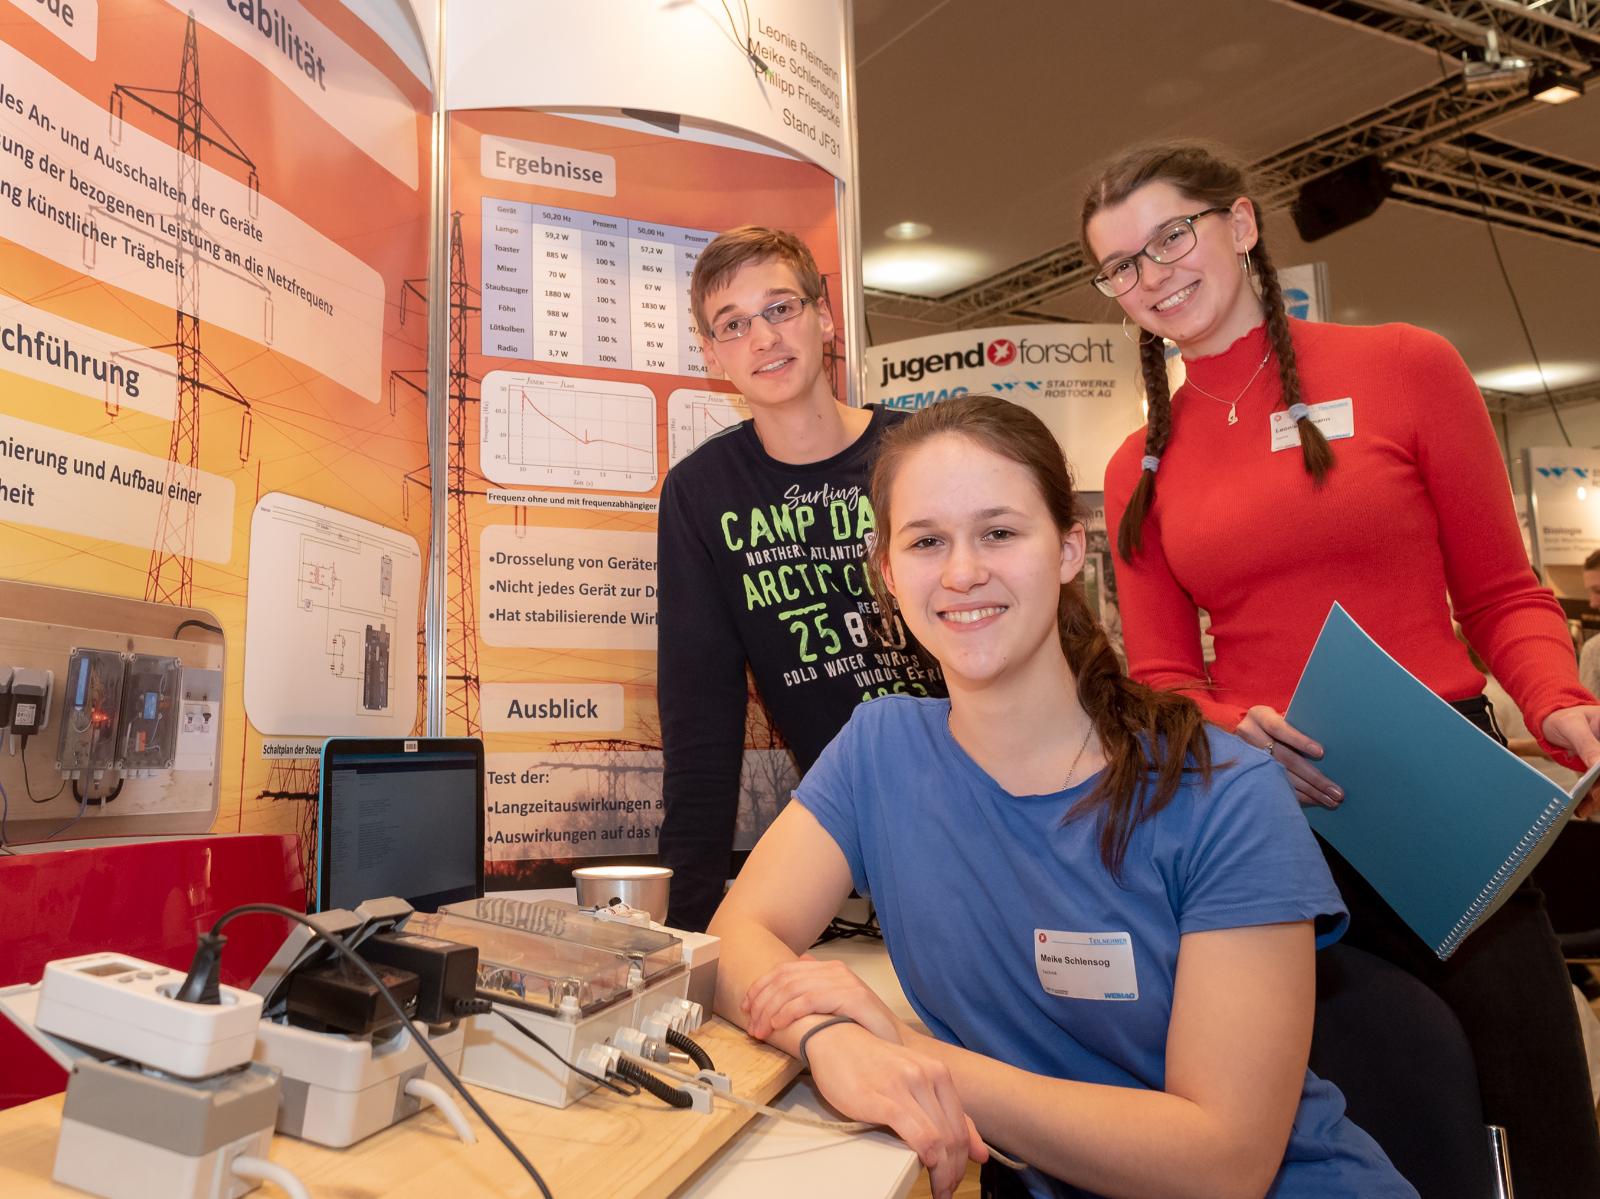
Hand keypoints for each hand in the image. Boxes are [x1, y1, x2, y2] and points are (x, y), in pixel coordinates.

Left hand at [743, 954, 905, 1044]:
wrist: (895, 1044)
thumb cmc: (864, 1028)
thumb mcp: (834, 1004)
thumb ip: (814, 988)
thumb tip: (799, 963)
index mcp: (827, 969)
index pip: (784, 971)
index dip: (760, 987)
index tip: (746, 1007)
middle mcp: (834, 970)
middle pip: (785, 978)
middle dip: (761, 1002)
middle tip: (751, 1026)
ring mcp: (844, 982)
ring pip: (793, 988)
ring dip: (770, 1009)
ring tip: (761, 1030)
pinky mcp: (852, 997)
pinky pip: (811, 999)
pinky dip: (789, 1010)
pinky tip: (778, 1023)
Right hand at [805, 1022, 986, 1198]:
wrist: (835, 1039)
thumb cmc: (872, 1063)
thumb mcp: (915, 1080)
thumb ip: (948, 1113)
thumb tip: (980, 1153)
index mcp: (938, 1072)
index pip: (962, 1128)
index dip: (963, 1160)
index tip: (955, 1178)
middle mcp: (925, 1076)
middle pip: (953, 1137)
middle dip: (953, 1171)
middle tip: (945, 1190)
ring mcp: (904, 1086)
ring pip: (939, 1140)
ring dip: (942, 1173)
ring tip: (936, 1188)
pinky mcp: (881, 1098)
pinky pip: (917, 1135)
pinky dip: (927, 1158)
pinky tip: (924, 1168)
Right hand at [1235, 706, 1342, 808]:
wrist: (1247, 731)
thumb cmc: (1275, 723)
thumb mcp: (1281, 717)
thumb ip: (1297, 725)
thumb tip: (1328, 742)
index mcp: (1259, 717)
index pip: (1278, 728)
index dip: (1299, 740)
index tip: (1321, 753)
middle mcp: (1249, 736)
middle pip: (1284, 758)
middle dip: (1313, 776)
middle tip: (1336, 791)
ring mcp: (1247, 756)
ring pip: (1281, 776)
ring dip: (1309, 791)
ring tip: (1330, 800)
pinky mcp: (1249, 773)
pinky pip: (1275, 787)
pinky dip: (1296, 795)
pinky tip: (1314, 800)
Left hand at [1541, 706, 1599, 817]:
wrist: (1554, 719)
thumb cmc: (1562, 718)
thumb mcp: (1572, 726)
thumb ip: (1586, 744)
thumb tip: (1599, 765)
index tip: (1597, 784)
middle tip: (1590, 801)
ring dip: (1598, 798)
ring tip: (1582, 810)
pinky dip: (1594, 797)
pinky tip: (1583, 807)